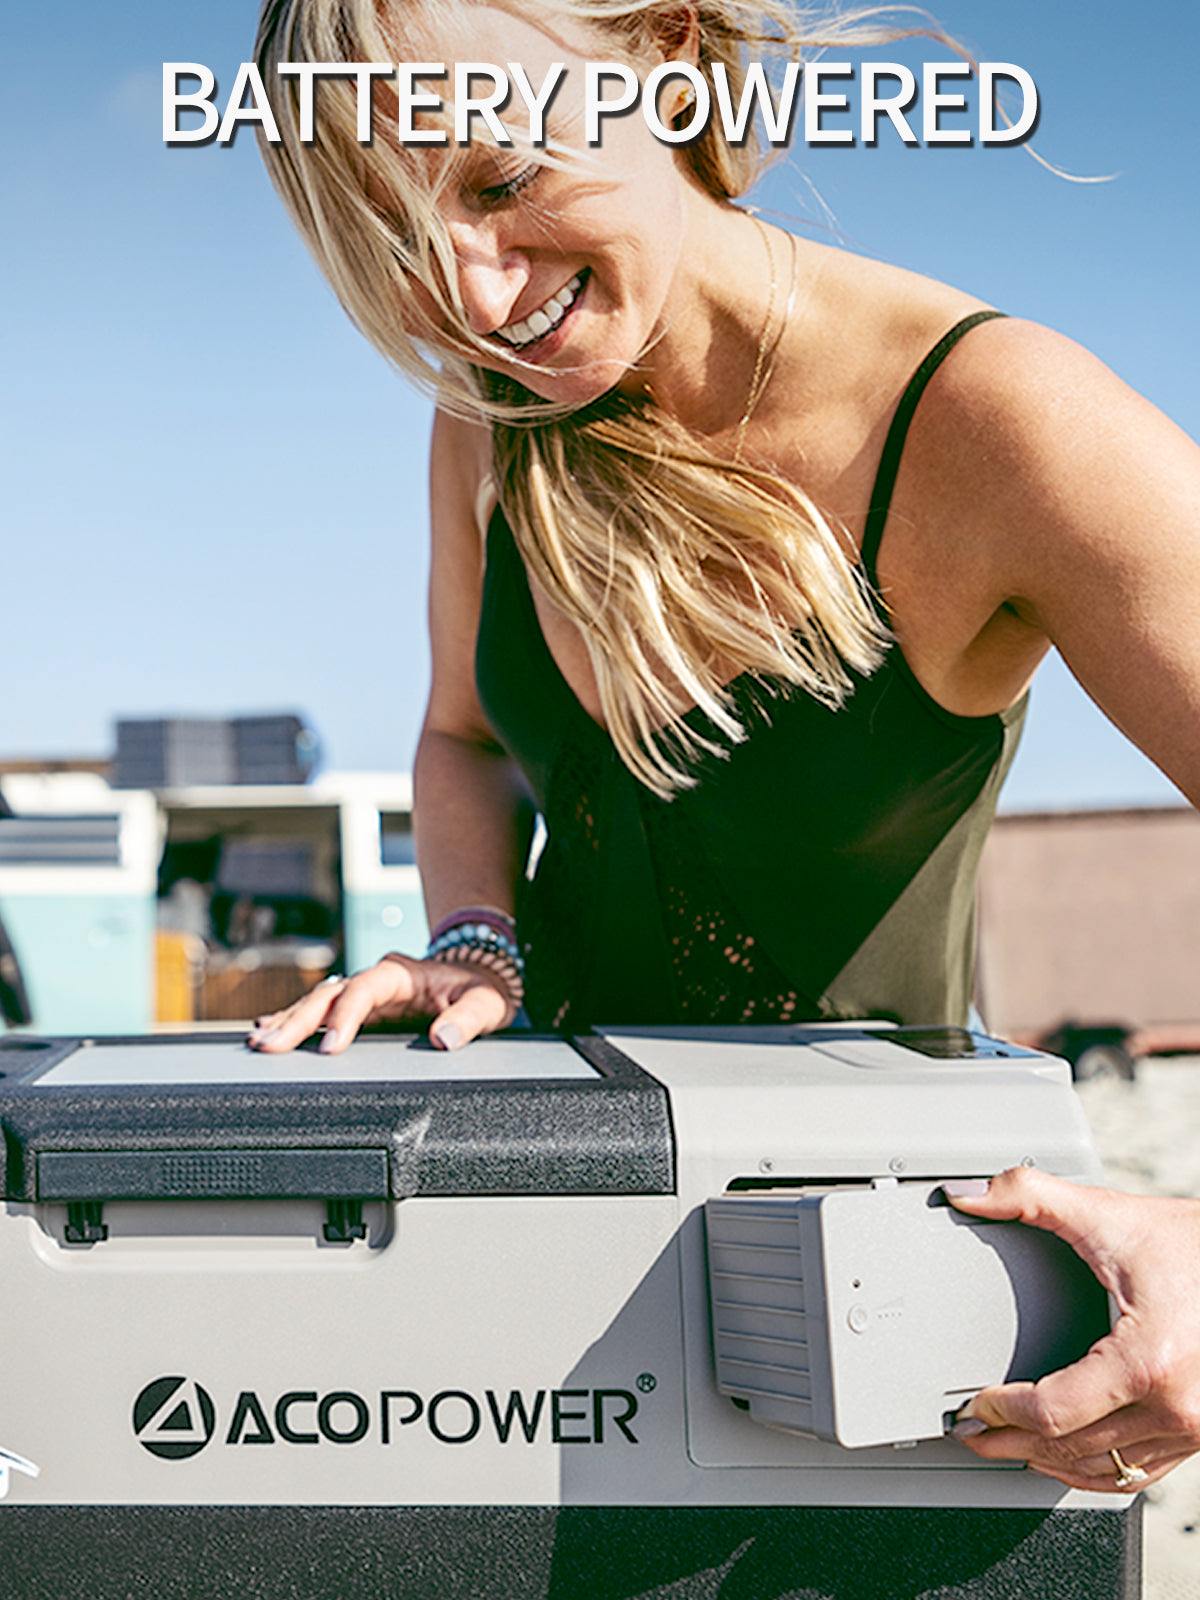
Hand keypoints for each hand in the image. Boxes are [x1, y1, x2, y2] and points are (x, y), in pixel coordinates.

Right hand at [245, 955, 514, 1054]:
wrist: (479, 972)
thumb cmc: (482, 989)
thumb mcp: (486, 1003)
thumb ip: (467, 1020)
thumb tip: (443, 1038)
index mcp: (400, 973)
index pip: (363, 990)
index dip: (345, 1017)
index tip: (330, 1047)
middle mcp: (376, 978)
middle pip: (328, 994)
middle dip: (296, 1020)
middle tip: (269, 1046)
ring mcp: (365, 991)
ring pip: (318, 1001)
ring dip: (288, 1020)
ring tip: (260, 1041)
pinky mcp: (361, 1007)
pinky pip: (321, 1010)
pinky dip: (295, 1019)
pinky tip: (269, 1028)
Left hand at [945, 1167, 1199, 1491]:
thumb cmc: (1190, 1243)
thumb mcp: (1107, 1213)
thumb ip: (1029, 1195)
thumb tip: (965, 1195)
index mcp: (1147, 1360)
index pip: (1053, 1410)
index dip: (1000, 1412)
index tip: (970, 1407)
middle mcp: (1177, 1407)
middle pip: (1071, 1446)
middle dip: (1009, 1440)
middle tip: (969, 1432)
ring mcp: (1194, 1429)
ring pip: (1102, 1467)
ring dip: (1047, 1459)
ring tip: (1006, 1443)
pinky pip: (1137, 1473)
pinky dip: (1093, 1469)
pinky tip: (1062, 1454)